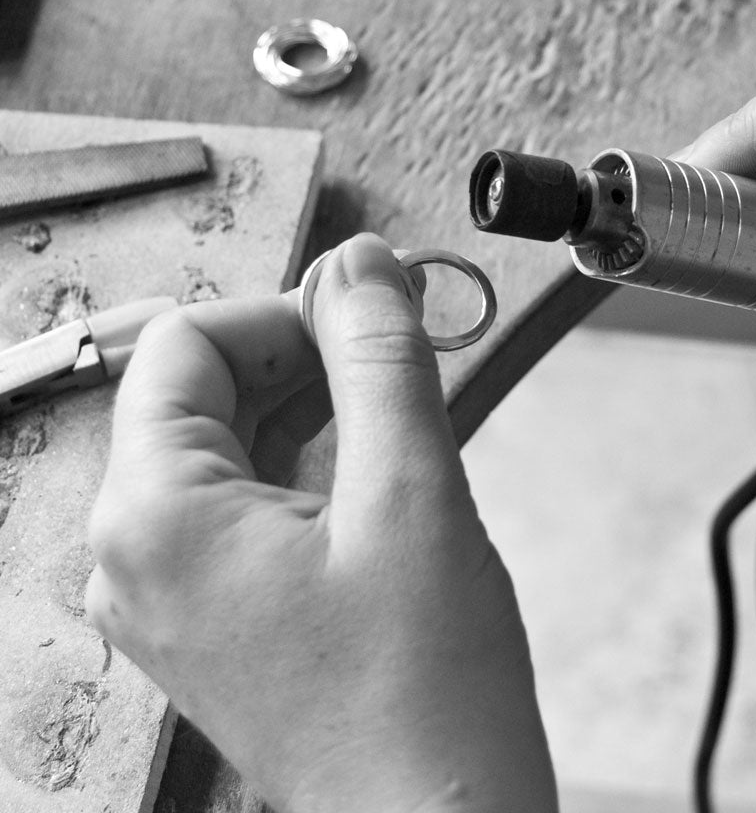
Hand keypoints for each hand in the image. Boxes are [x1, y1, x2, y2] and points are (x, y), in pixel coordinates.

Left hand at [85, 234, 556, 812]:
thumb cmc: (421, 692)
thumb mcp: (411, 489)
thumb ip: (380, 355)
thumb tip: (363, 262)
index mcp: (154, 516)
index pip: (189, 341)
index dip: (286, 309)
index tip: (371, 318)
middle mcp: (137, 553)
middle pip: (204, 389)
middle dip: (306, 357)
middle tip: (399, 362)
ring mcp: (170, 590)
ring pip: (231, 441)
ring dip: (318, 408)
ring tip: (400, 425)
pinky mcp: (215, 612)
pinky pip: (247, 498)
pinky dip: (313, 463)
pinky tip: (379, 478)